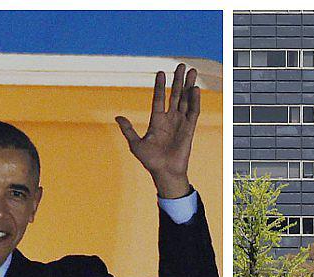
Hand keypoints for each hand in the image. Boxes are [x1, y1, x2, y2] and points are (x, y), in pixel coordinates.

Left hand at [116, 63, 198, 198]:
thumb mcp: (135, 144)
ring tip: (192, 71)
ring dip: (189, 85)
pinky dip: (195, 100)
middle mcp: (170, 119)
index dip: (160, 86)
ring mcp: (181, 123)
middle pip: (175, 95)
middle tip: (182, 66)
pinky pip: (193, 112)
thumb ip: (128, 129)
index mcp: (157, 121)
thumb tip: (118, 117)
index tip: (160, 72)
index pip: (159, 98)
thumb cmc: (150, 161)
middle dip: (178, 80)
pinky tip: (195, 89)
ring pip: (186, 99)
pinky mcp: (189, 129)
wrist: (164, 172)